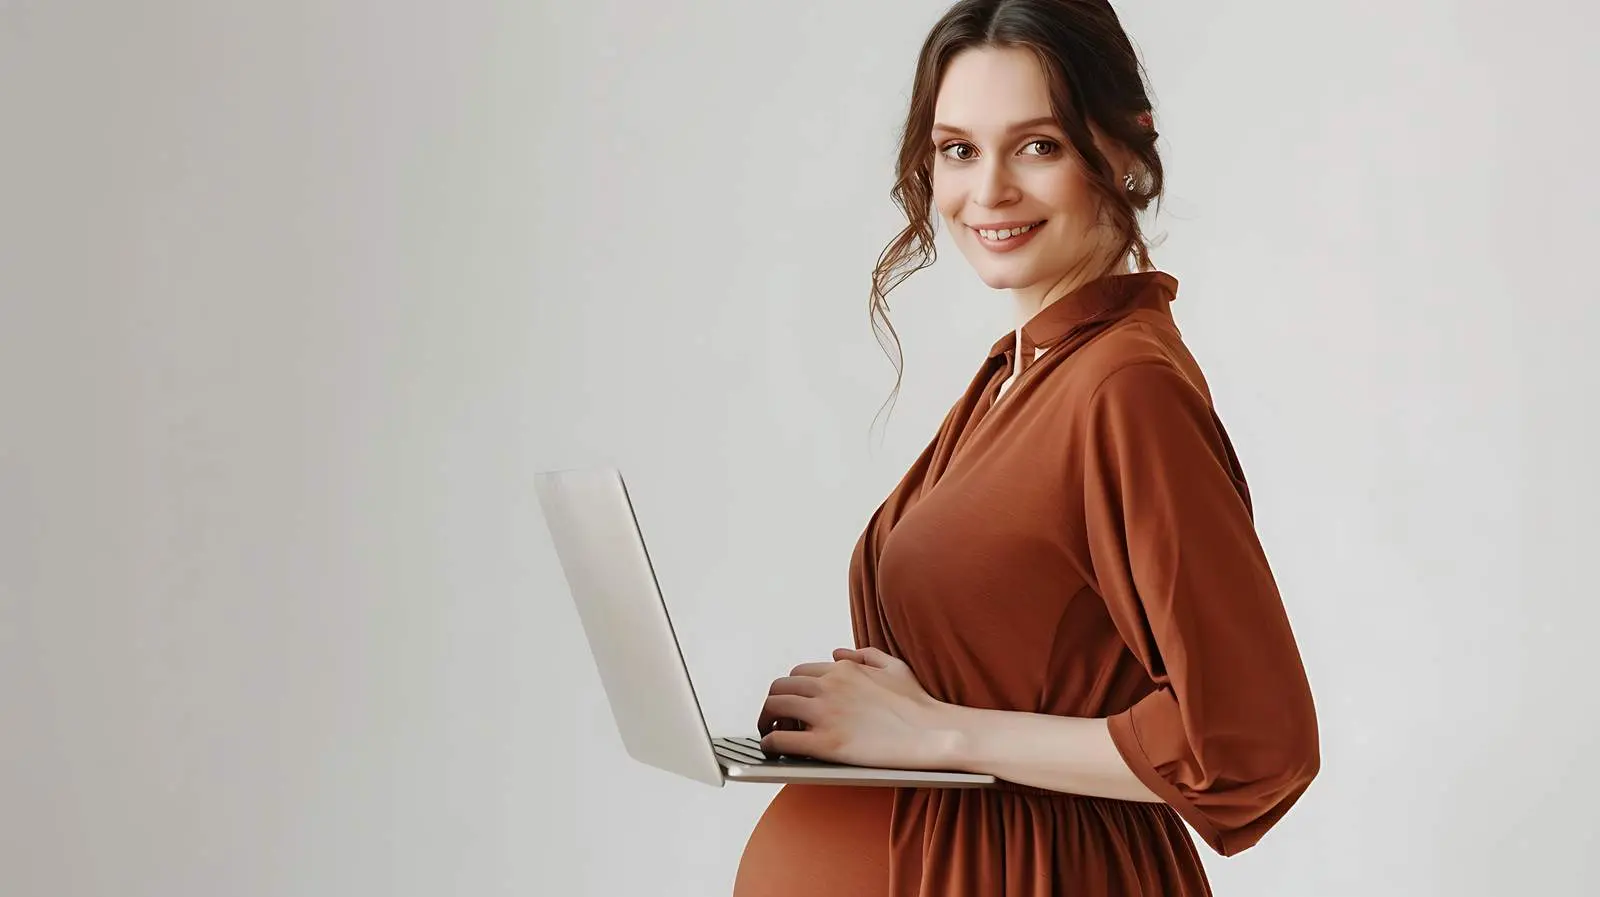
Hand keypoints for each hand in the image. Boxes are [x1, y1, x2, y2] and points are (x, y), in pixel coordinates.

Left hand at [757, 647, 953, 769]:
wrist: (934, 733)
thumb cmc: (919, 704)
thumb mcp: (894, 666)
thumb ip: (864, 655)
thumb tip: (837, 653)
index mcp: (842, 671)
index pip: (798, 674)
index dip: (792, 690)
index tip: (793, 704)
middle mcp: (829, 687)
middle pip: (779, 689)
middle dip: (772, 704)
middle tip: (774, 719)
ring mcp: (825, 715)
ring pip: (773, 709)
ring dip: (766, 721)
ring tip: (770, 733)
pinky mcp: (825, 744)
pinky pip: (781, 740)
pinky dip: (770, 744)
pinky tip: (773, 750)